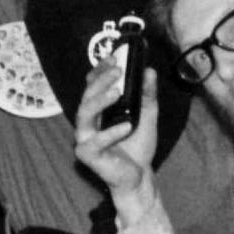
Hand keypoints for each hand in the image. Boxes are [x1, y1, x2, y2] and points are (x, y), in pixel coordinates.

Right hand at [74, 63, 159, 225]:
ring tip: (117, 91)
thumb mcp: (147, 115)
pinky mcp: (88, 155)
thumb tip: (149, 71)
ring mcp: (85, 138)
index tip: (114, 56)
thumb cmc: (138, 146)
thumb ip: (147, 95)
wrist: (139, 176)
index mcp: (98, 111)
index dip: (100, 70)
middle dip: (100, 81)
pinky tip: (127, 126)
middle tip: (117, 70)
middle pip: (86, 96)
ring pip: (84, 114)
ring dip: (99, 101)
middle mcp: (87, 122)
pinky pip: (95, 142)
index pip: (92, 85)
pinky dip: (111, 133)